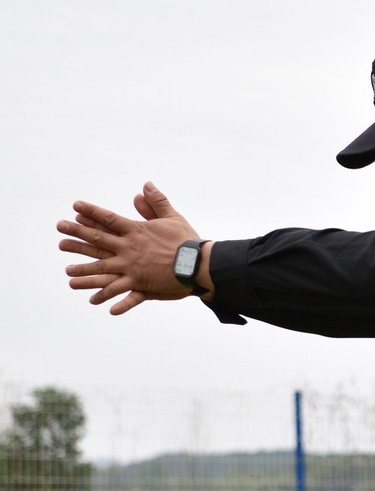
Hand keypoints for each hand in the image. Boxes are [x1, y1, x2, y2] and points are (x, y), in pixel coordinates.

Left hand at [57, 182, 206, 315]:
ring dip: (84, 272)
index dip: (91, 212)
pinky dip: (113, 299)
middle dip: (77, 236)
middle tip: (60, 232)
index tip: (75, 206)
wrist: (199, 263)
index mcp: (136, 231)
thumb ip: (156, 202)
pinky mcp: (141, 284)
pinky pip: (123, 293)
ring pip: (103, 270)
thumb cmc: (187, 240)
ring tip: (68, 273)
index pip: (108, 219)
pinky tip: (98, 304)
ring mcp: (133, 268)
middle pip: (98, 241)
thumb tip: (144, 186)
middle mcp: (129, 248)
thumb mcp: (171, 217)